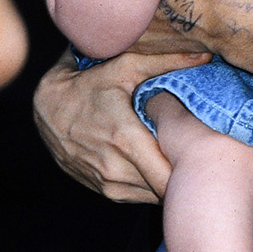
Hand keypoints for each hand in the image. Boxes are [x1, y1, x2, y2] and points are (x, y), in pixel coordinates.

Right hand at [33, 46, 206, 202]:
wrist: (45, 109)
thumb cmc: (88, 85)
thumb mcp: (125, 67)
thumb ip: (167, 63)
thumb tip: (207, 56)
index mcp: (126, 140)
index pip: (169, 175)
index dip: (193, 169)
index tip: (208, 155)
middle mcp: (116, 168)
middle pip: (166, 188)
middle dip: (185, 176)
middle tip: (202, 158)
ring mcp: (107, 184)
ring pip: (153, 195)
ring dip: (168, 181)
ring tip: (182, 161)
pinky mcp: (102, 190)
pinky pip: (138, 196)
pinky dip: (151, 185)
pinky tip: (159, 166)